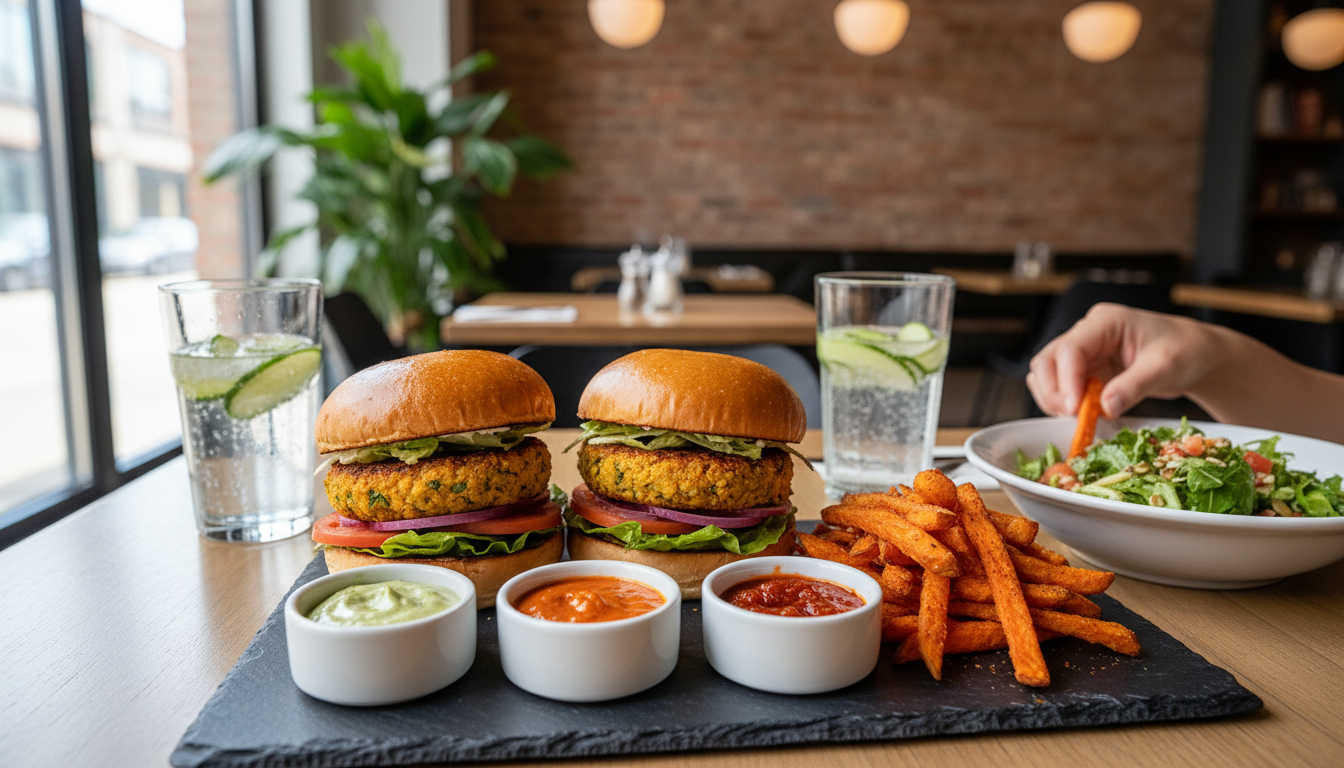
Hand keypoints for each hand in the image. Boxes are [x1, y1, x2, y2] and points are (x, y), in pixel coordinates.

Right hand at [1026, 303, 1227, 417]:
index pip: (1070, 349)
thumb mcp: (1165, 368)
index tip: (1073, 409)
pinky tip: (1083, 414)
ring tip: (1079, 418)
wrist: (1195, 354)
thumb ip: (1134, 386)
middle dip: (1052, 391)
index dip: (1066, 381)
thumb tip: (1104, 408)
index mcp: (1106, 322)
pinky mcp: (1085, 369)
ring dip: (1054, 398)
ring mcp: (1083, 350)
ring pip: (1047, 373)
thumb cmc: (1185, 351)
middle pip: (1047, 359)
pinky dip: (1064, 402)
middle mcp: (1087, 332)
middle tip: (1070, 417)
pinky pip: (1061, 386)